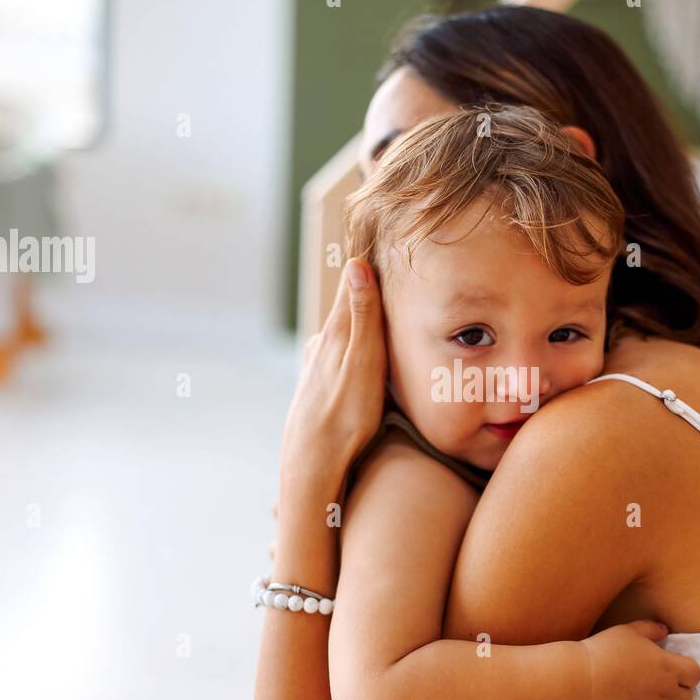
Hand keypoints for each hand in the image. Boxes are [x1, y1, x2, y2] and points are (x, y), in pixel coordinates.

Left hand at [279, 259, 387, 495]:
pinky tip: (359, 362)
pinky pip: (341, 360)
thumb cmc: (345, 417)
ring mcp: (317, 368)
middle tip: (387, 269)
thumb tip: (356, 265)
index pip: (355, 285)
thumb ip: (362, 317)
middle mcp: (322, 346)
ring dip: (360, 326)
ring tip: (379, 314)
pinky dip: (353, 353)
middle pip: (349, 310)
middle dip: (367, 293)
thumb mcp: (362, 364)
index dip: (368, 263)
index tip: (380, 234)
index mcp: (336, 334)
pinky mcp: (317, 390)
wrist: (311, 466)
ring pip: (343, 337)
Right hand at [580, 620, 699, 699]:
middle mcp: (666, 694)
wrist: (582, 679)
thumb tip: (666, 631)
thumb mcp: (630, 630)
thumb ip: (652, 629)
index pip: (695, 675)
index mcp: (669, 668)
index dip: (686, 672)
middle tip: (658, 686)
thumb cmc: (606, 651)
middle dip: (676, 693)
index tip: (673, 669)